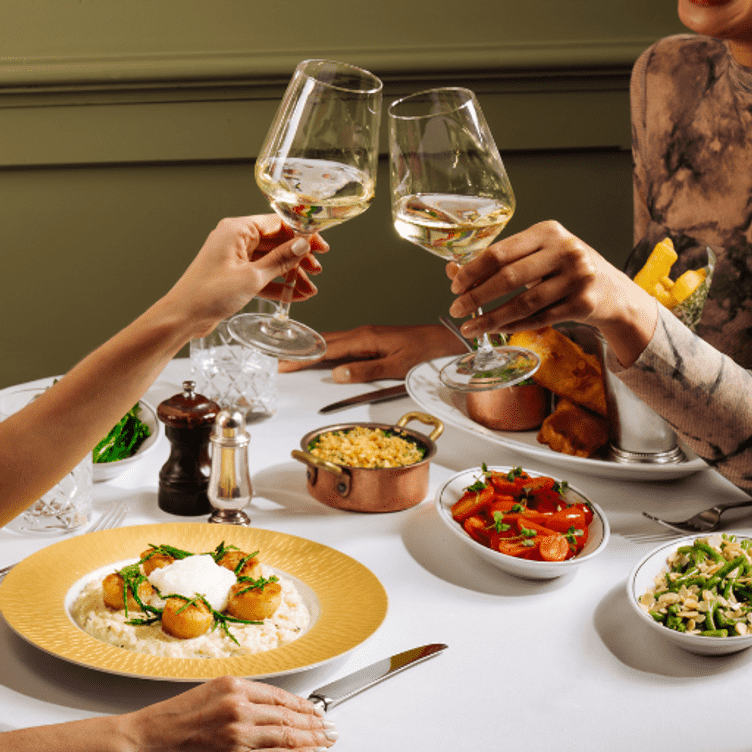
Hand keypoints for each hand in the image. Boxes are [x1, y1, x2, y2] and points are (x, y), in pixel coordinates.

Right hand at [118, 675, 336, 751]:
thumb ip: (245, 697)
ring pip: (282, 739)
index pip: (281, 698)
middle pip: (287, 719)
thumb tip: (277, 708)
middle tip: (331, 730)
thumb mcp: (213, 692)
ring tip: (324, 743)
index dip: (304, 707)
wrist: (146, 738)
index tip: (319, 712)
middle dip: (313, 726)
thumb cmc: (175, 717)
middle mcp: (238, 708)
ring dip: (307, 743)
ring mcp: (235, 734)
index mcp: (235, 686)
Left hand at [163, 214, 327, 338]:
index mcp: (237, 230)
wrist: (183, 317)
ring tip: (309, 288)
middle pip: (276, 242)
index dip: (302, 235)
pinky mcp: (234, 275)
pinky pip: (262, 275)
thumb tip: (302, 246)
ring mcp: (235, 258)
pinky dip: (278, 285)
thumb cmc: (208, 293)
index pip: (278, 224)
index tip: (319, 246)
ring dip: (291, 275)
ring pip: (271, 261)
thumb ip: (280, 260)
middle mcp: (236, 240)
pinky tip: (295, 295)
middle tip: (316, 269)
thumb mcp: (252, 277)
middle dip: (298, 258)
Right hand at [279, 324, 466, 381]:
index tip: (284, 363)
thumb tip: (338, 375)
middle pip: (325, 341)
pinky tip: (324, 353)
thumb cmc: (428, 352)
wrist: (449, 341)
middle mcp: (365, 333)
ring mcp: (369, 334)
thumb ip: (366, 371)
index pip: (326, 349)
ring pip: (333, 340)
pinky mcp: (375, 338)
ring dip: (313, 348)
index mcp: (366, 338)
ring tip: (294, 356)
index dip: (303, 358)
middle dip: (301, 351)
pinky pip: (344, 342)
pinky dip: (328, 348)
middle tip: (280, 360)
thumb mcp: (397, 366)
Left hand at [446, 220, 658, 366]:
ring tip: (470, 327)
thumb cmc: (564, 270)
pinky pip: (539, 319)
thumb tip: (452, 270)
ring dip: (491, 318)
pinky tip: (497, 330)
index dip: (472, 271)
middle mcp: (566, 250)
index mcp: (548, 231)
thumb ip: (497, 262)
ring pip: (523, 303)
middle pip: (509, 277)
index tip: (455, 286)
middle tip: (456, 309)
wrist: (612, 291)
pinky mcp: (584, 303)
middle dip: (476, 296)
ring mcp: (578, 277)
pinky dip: (514, 326)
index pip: (499, 252)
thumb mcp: (535, 257)